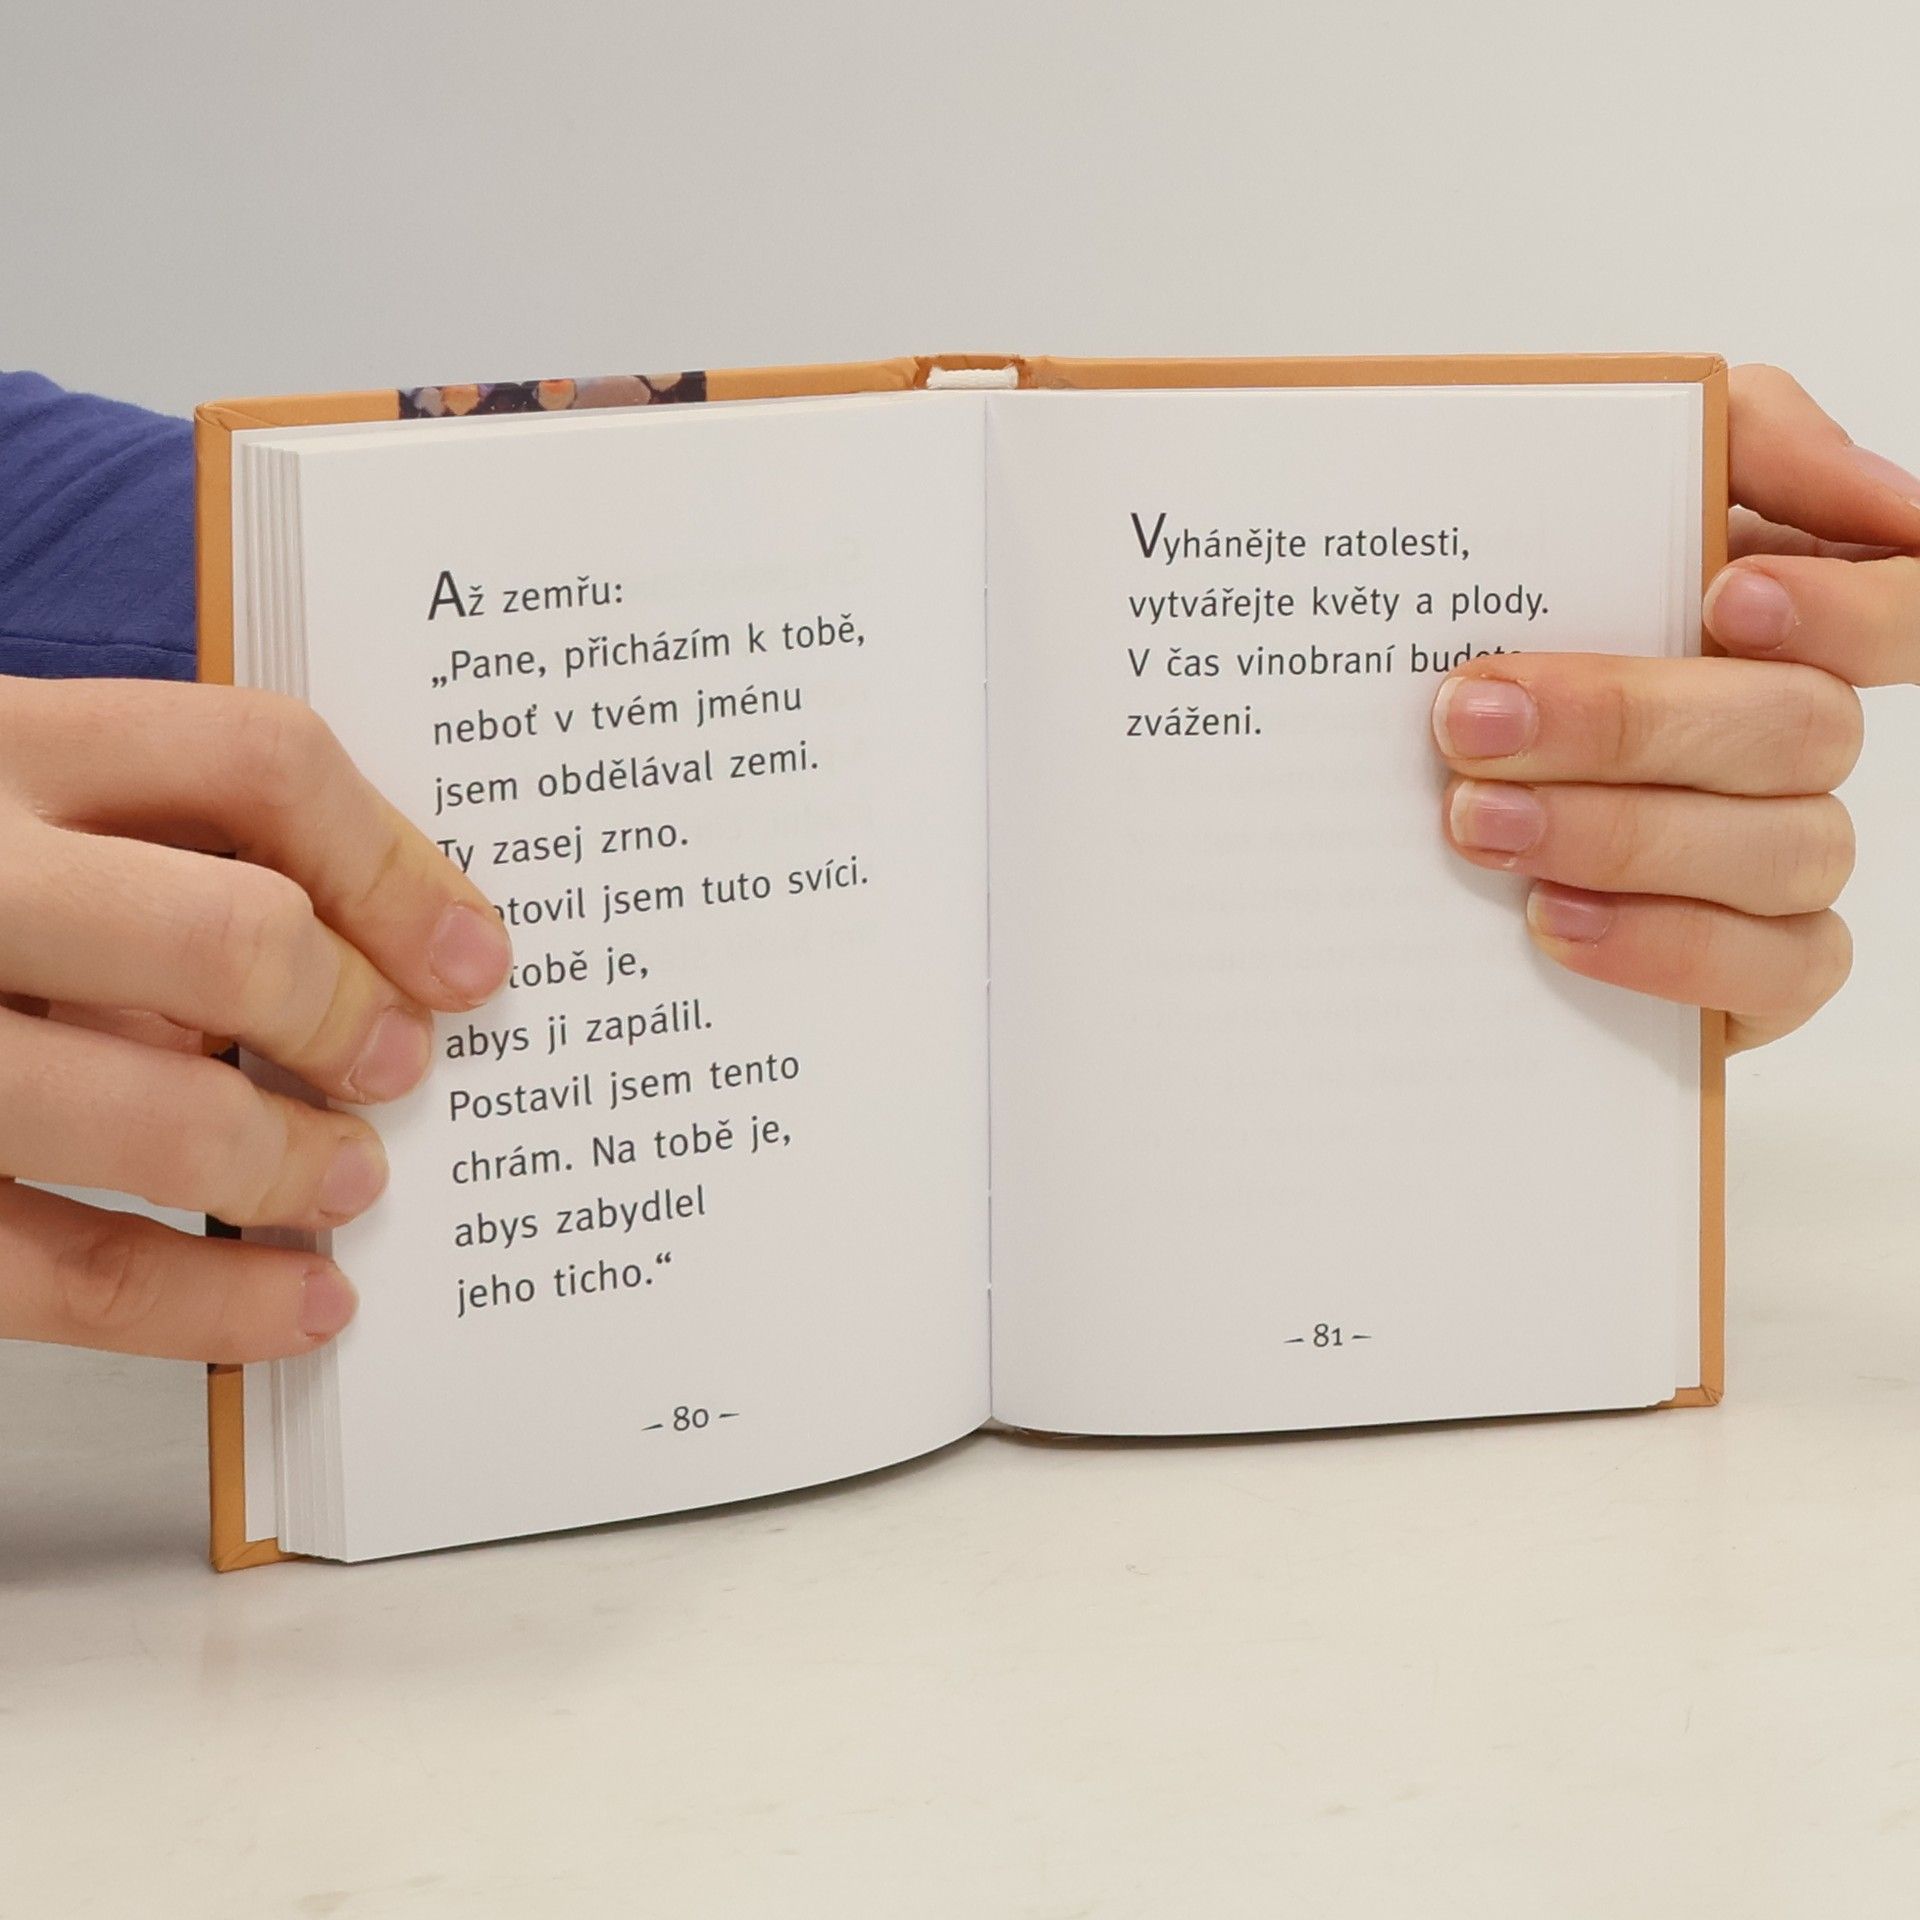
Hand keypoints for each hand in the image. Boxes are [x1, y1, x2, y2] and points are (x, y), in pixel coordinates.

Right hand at [0, 680, 510, 1359]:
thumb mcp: (12, 805)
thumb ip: (157, 851)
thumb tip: (390, 963)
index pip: (256, 758)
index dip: (398, 864)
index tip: (474, 958)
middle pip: (226, 931)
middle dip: (348, 1016)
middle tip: (400, 1067)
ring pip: (147, 1117)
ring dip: (288, 1165)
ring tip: (349, 1182)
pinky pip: (57, 1274)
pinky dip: (207, 1307)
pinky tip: (297, 1307)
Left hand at [1432, 363, 1919, 1050]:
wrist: (1398, 794)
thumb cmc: (1503, 636)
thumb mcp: (1584, 488)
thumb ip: (1739, 436)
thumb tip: (1879, 500)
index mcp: (1782, 621)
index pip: (1902, 605)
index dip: (1850, 607)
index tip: (1725, 599)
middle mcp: (1800, 736)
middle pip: (1801, 727)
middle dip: (1628, 723)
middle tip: (1476, 721)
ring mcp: (1788, 856)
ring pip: (1782, 849)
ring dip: (1618, 835)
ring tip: (1477, 824)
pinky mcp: (1762, 969)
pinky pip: (1776, 970)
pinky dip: (1664, 945)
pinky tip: (1552, 922)